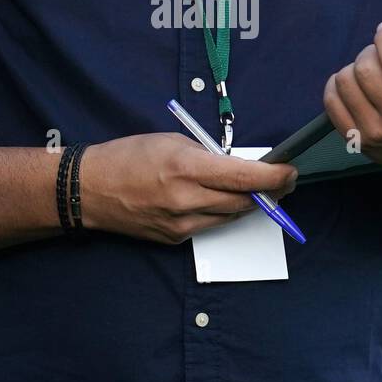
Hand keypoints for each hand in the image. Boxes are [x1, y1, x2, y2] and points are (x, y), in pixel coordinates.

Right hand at [79, 133, 298, 244]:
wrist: (90, 190)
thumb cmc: (128, 157)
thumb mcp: (172, 142)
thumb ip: (208, 156)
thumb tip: (240, 168)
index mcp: (185, 168)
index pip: (243, 178)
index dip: (274, 177)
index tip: (291, 172)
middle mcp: (185, 199)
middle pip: (244, 202)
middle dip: (270, 192)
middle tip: (284, 180)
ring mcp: (180, 224)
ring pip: (230, 217)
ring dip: (247, 203)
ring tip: (258, 190)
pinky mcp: (175, 239)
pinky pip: (210, 226)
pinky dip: (220, 212)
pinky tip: (219, 200)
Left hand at [323, 20, 381, 183]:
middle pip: (366, 69)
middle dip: (370, 51)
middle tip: (379, 51)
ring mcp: (376, 133)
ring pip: (347, 82)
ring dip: (354, 67)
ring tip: (370, 68)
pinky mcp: (357, 140)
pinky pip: (332, 102)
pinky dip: (338, 85)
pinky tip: (354, 84)